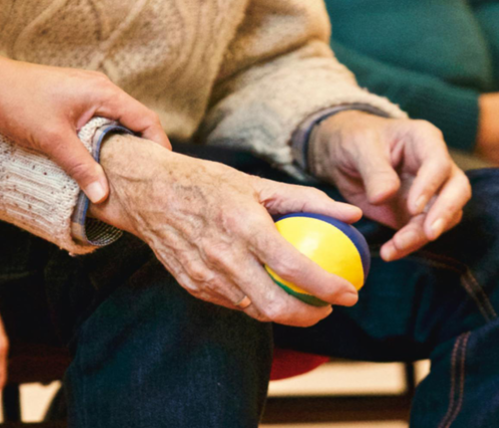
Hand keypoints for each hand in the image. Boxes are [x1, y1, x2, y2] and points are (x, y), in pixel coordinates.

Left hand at [0, 59, 170, 201]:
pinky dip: (105, 141)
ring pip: (117, 123)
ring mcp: (88, 94)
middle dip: (143, 150)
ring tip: (125, 175)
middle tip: (146, 179)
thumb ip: (81, 167)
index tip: (162, 172)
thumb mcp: (53, 140)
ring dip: (122, 147)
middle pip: (135, 122)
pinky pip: (101, 122)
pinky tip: (99, 161)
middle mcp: (101, 90)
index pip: (146, 120)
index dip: (159, 146)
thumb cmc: (18, 103)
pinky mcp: (75, 100)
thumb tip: (103, 195)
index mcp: (103, 93)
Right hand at [89, 135, 362, 326]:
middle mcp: (223, 256)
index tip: (349, 292)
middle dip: (309, 316)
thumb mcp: (256, 183)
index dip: (327, 287)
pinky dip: (255, 302)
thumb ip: (306, 201)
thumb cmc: (206, 182)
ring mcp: (204, 275)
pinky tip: (267, 290)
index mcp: (243, 225)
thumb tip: (351, 214)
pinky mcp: (192, 285)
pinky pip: (232, 303)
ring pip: (254, 310)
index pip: (293, 267)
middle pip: (275, 305)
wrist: (148, 192)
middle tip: (327, 307)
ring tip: (302, 301)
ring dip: (284, 313)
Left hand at [309, 111, 470, 261]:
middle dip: (445, 213)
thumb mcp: (359, 147)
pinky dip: (409, 244)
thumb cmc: (355, 140)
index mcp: (424, 140)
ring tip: (395, 247)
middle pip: (457, 190)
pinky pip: (422, 232)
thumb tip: (385, 196)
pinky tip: (390, 252)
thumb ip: (374, 170)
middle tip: (429, 234)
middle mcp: (435, 166)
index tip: (413, 207)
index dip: (430, 186)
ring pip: (444, 216)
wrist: (342, 156)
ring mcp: (431, 191)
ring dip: (422, 235)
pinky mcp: (418, 213)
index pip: (439, 163)